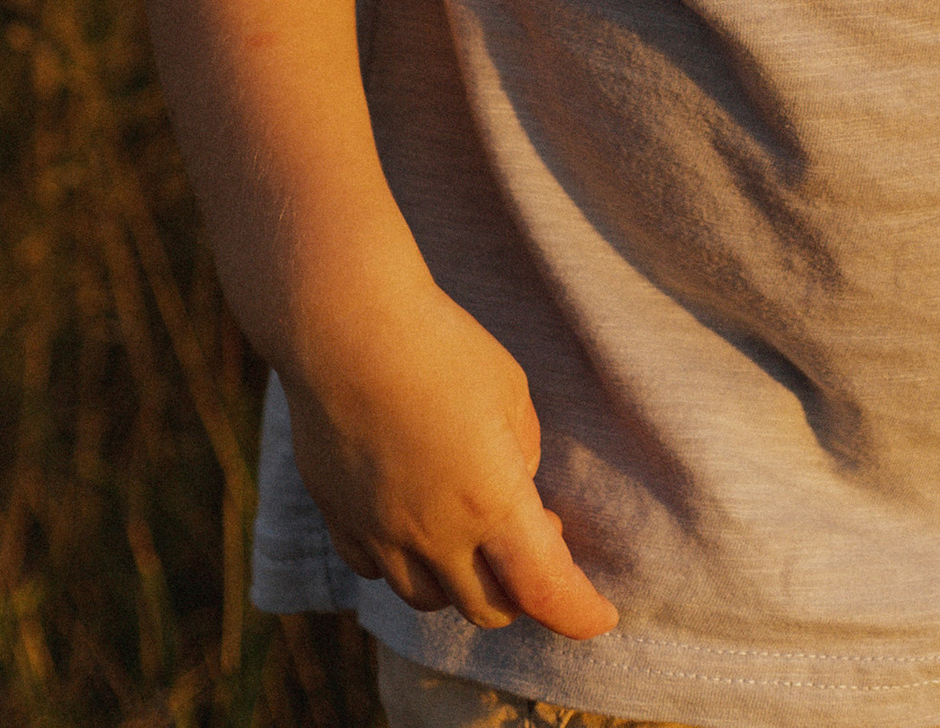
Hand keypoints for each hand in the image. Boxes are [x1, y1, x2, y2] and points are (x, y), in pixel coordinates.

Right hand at [283, 264, 617, 638]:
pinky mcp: (339, 518)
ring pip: (429, 599)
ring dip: (461, 581)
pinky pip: (375, 570)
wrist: (345, 324)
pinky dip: (403, 562)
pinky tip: (410, 520)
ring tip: (469, 527)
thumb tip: (512, 484)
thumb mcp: (508, 389)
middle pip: (489, 608)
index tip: (600, 614)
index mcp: (491, 502)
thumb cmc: (439, 344)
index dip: (578, 613)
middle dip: (522, 590)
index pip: (546, 590)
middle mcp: (436, 534)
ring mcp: (381, 533)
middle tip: (535, 534)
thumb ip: (520, 450)